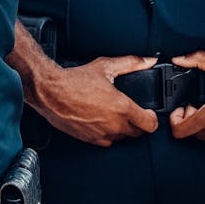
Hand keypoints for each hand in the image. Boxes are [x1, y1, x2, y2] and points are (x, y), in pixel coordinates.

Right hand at [27, 55, 159, 146]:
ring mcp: (102, 134)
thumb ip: (131, 63)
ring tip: (116, 115)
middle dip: (138, 124)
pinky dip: (108, 135)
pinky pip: (107, 142)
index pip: (149, 124)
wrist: (51, 92)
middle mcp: (114, 124)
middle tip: (133, 113)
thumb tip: (148, 61)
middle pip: (137, 134)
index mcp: (122, 108)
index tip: (149, 113)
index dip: (152, 118)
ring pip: (122, 138)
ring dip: (123, 129)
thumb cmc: (76, 80)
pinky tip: (103, 122)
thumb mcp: (106, 66)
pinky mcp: (90, 139)